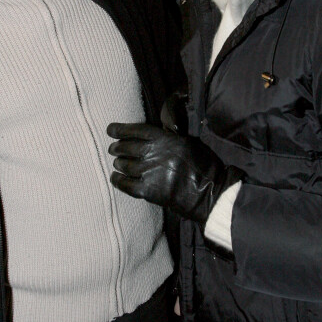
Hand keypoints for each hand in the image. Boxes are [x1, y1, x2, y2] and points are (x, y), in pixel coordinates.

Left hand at [107, 123, 244, 223]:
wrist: (210, 192)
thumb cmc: (203, 165)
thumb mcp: (188, 142)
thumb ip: (170, 136)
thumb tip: (154, 133)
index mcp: (165, 139)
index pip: (136, 130)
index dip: (120, 129)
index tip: (110, 129)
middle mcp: (155, 154)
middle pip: (127, 147)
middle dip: (117, 147)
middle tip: (114, 149)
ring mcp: (150, 173)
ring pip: (125, 165)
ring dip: (118, 163)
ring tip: (118, 163)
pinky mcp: (149, 191)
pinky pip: (127, 184)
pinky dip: (118, 180)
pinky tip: (116, 178)